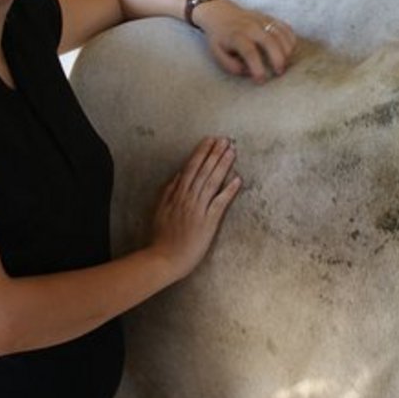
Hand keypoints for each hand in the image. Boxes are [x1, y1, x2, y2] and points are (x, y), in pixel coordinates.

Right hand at [149, 136, 241, 279]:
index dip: (201, 153)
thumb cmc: (162, 236)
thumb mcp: (160, 208)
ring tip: (232, 151)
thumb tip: (179, 174)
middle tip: (225, 139)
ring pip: (212, 181)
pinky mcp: (208, 221)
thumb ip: (169, 190)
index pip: (191, 167)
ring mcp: (199, 208)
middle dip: (214, 153)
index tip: (210, 140)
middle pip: (203, 170)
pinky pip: (220, 202)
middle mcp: (188, 197)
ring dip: (223, 165)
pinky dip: (229, 190)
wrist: (164, 258)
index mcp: (176, 193)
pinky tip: (238, 178)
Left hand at [192, 0, 296, 82]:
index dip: (257, 68)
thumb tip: (248, 72)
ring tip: (285, 63)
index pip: (249, 52)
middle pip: (270, 41)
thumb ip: (230, 65)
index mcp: (236, 36)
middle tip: (279, 72)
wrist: (220, 13)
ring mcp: (261, 20)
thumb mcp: (217, 53)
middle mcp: (250, 27)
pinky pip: (285, 27)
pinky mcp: (270, 17)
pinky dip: (291, 39)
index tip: (261, 80)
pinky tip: (289, 51)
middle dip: (278, 59)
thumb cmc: (220, 37)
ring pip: (280, 34)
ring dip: (287, 50)